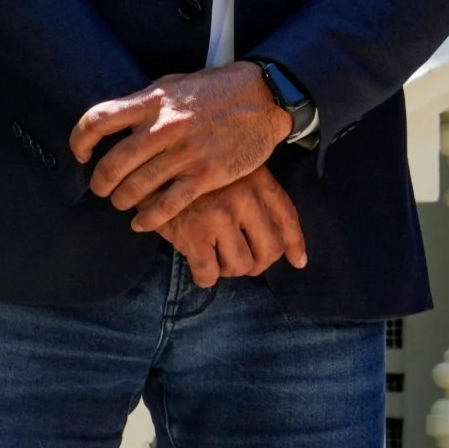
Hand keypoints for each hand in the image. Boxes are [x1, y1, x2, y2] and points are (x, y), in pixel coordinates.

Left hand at [70, 61, 292, 231]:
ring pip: (135, 189)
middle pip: (112, 165)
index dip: (80, 141)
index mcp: (154, 102)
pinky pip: (166, 206)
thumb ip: (146, 102)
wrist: (265, 96)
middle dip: (100, 183)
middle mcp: (165, 127)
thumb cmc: (218, 89)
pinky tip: (143, 222)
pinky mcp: (206, 174)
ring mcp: (186, 153)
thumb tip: (117, 120)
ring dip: (122, 201)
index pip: (98, 121)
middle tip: (103, 187)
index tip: (81, 154)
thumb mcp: (177, 84)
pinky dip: (148, 219)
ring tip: (124, 202)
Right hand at [153, 165, 307, 287]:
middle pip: (269, 249)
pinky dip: (205, 278)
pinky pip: (209, 273)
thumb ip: (256, 199)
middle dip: (257, 264)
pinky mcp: (194, 233)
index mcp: (258, 181)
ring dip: (229, 270)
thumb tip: (283, 244)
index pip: (287, 218)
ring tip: (216, 259)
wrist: (150, 169)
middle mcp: (244, 199)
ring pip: (241, 265)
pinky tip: (200, 269)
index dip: (295, 244)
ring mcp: (220, 216)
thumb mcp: (233, 174)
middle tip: (241, 263)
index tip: (298, 262)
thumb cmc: (195, 176)